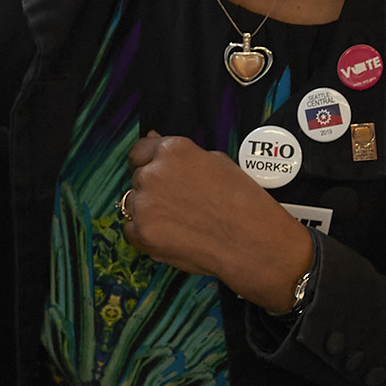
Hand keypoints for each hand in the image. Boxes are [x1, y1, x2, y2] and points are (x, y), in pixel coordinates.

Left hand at [121, 132, 314, 312]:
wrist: (253, 243)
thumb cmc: (244, 204)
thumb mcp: (219, 163)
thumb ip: (181, 154)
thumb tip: (156, 141)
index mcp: (173, 151)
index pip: (141, 149)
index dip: (148, 162)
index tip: (154, 170)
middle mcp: (153, 173)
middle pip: (139, 178)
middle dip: (154, 189)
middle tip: (181, 204)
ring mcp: (145, 204)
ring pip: (134, 204)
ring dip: (149, 211)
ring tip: (181, 222)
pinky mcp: (143, 233)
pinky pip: (131, 229)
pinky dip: (145, 234)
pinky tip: (172, 236)